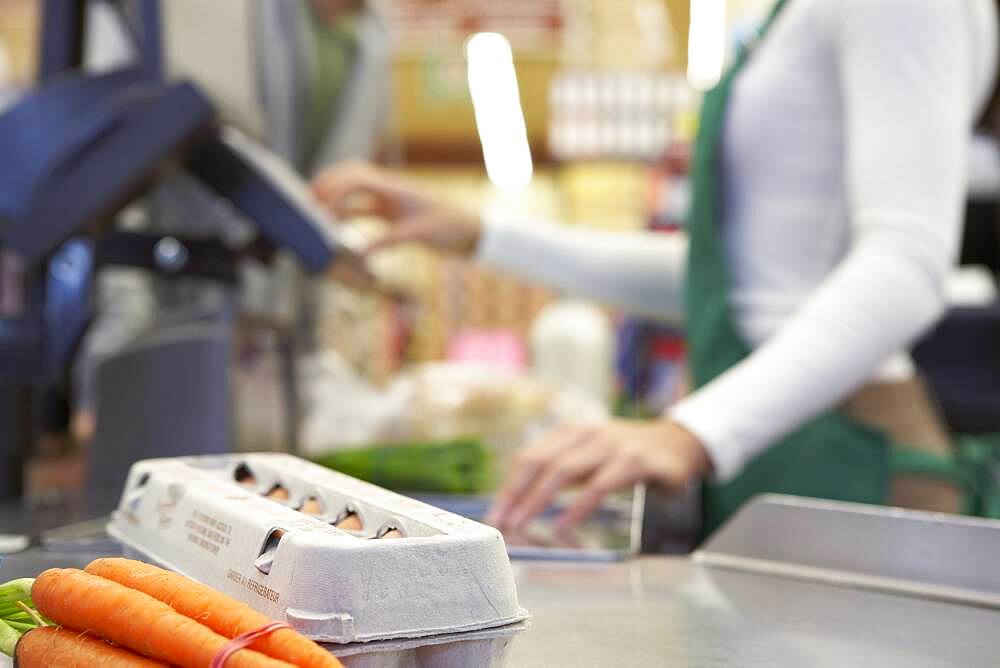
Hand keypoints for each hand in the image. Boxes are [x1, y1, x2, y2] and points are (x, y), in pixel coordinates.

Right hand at [312, 161, 482, 256]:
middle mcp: (389, 191)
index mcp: (394, 188)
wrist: (473, 231)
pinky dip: (349, 219)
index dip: (333, 189)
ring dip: (336, 204)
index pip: (355, 178)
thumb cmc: (451, 227)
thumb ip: (387, 240)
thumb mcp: (418, 234)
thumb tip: (358, 252)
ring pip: (355, 196)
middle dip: (327, 187)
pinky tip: (338, 232)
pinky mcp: (394, 216)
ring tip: (315, 218)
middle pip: (350, 178)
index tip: (317, 207)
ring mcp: (391, 202)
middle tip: (305, 203)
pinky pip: (365, 213)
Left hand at [485, 419, 712, 531]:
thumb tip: (522, 503)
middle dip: (516, 494)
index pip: (529, 457)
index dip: (509, 486)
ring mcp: (610, 445)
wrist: (678, 444)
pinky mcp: (634, 461)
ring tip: (522, 525)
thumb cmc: (626, 457)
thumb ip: (562, 472)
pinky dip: (578, 507)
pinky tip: (564, 525)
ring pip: (564, 470)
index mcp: (570, 433)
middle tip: (502, 523)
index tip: (494, 515)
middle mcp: (586, 434)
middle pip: (540, 462)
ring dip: (538, 500)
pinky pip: (599, 485)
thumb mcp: (590, 457)